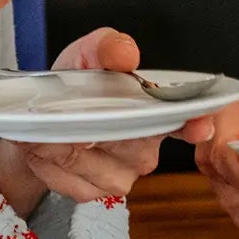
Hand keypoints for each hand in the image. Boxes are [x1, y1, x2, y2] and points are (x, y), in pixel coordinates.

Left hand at [0, 28, 217, 213]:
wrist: (41, 117)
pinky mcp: (92, 192)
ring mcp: (120, 176)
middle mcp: (144, 148)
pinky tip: (47, 144)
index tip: (197, 125)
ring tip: (52, 123)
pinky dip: (50, 159)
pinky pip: (69, 178)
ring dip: (63, 141)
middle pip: (126, 141)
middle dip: (94, 123)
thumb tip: (125, 51)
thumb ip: (107, 46)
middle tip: (72, 108)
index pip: (183, 121)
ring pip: (91, 160)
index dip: (193, 123)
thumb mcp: (87, 53)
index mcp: (153, 112)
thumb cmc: (74, 86)